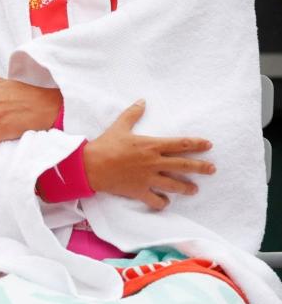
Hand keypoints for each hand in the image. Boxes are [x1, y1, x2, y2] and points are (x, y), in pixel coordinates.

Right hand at [83, 100, 215, 210]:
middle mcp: (154, 162)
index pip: (180, 144)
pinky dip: (162, 203)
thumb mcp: (119, 126)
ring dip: (187, 188)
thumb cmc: (105, 145)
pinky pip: (156, 200)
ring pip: (174, 185)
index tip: (209, 145)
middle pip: (184, 165)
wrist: (90, 166)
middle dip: (201, 167)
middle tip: (212, 169)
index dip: (196, 144)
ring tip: (194, 190)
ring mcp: (148, 178)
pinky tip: (165, 202)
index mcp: (151, 145)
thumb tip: (142, 101)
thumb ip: (132, 114)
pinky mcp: (139, 191)